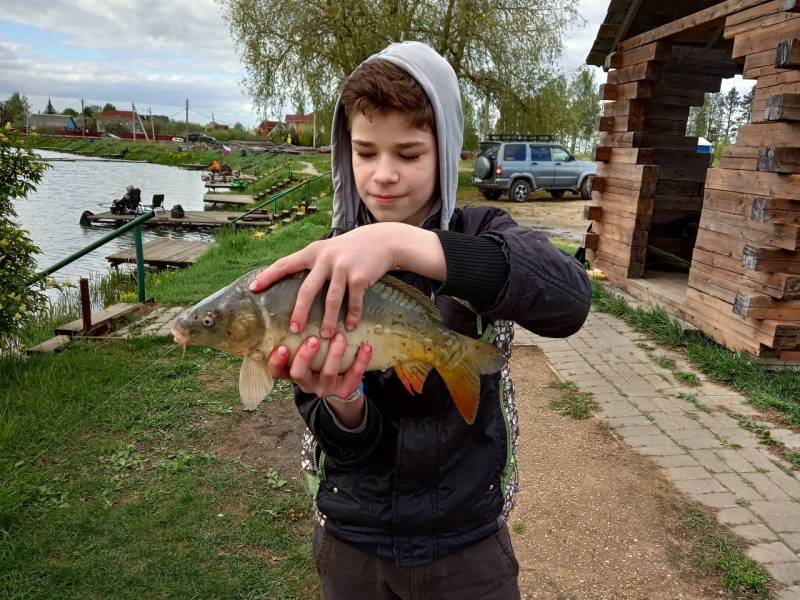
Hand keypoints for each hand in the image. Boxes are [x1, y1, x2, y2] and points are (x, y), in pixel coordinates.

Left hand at [250, 224, 397, 337]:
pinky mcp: (360, 277)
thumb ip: (313, 263)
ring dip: (327, 320)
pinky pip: (353, 301)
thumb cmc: (351, 249)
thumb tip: (292, 280)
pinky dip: (352, 316)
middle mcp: (326, 258)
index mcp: (313, 252)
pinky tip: (349, 327)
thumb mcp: (328, 249)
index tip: (252, 288)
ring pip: (331, 300)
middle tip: (294, 329)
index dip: (268, 276)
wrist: (382, 241)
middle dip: (299, 312)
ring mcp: (343, 267)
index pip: (285, 264)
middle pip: (307, 289)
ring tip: (324, 335)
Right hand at [266, 333, 371, 398]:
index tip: (282, 347)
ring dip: (334, 355)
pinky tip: (366, 346)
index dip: (277, 361)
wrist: (340, 384)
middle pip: (299, 373)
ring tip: (340, 337)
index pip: (276, 371)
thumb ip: (300, 336)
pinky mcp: (344, 390)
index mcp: (292, 372)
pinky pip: (353, 376)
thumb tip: (298, 303)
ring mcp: (325, 388)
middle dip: (305, 356)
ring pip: (327, 374)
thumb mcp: (306, 351)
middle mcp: (306, 383)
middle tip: (314, 339)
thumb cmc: (318, 360)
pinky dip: (360, 360)